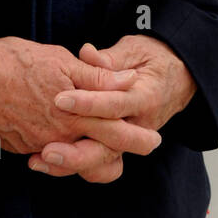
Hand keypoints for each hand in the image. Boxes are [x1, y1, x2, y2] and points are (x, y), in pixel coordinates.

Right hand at [0, 34, 155, 159]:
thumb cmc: (14, 61)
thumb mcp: (61, 60)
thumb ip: (96, 77)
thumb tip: (128, 81)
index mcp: (74, 114)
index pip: (115, 130)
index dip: (137, 136)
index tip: (153, 139)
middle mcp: (58, 137)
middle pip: (100, 153)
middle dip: (124, 151)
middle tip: (144, 146)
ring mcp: (37, 146)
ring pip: (73, 160)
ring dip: (91, 154)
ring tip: (104, 145)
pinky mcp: (19, 148)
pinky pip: (46, 155)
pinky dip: (59, 150)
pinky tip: (62, 138)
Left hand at [31, 36, 196, 177]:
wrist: (178, 77)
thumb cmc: (152, 59)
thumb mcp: (135, 50)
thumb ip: (110, 57)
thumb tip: (87, 54)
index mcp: (144, 97)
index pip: (114, 104)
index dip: (87, 103)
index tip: (58, 100)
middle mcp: (139, 126)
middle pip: (109, 148)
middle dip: (76, 153)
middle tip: (46, 150)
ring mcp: (129, 141)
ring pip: (102, 164)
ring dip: (70, 165)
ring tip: (39, 160)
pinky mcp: (118, 147)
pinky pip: (98, 166)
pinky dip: (74, 168)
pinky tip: (46, 161)